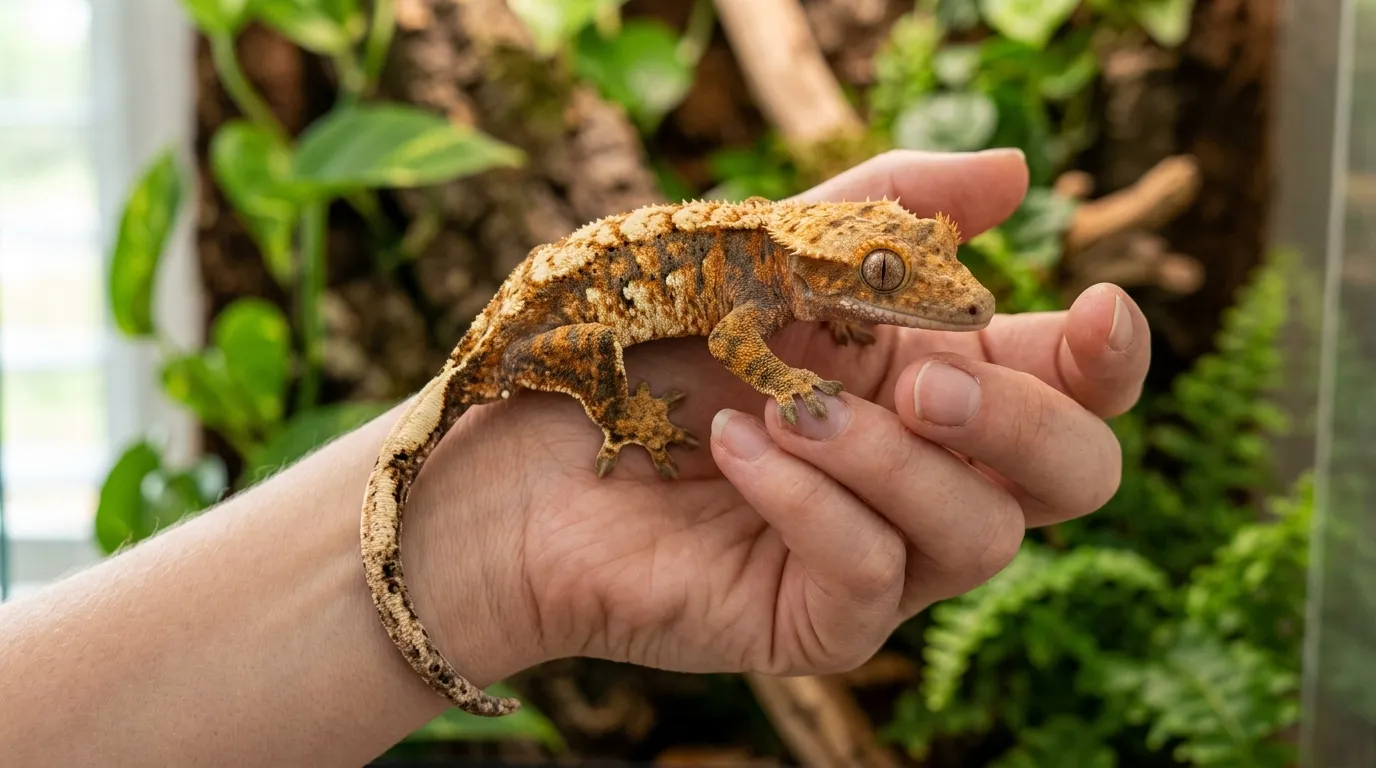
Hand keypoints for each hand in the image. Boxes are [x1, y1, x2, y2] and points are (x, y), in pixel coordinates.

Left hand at [408, 148, 1150, 687]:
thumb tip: (1017, 170)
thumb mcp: (764, 247)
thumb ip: (886, 210)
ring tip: (779, 406)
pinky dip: (809, 503)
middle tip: (923, 380)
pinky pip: (869, 576)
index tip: (1094, 307)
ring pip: (980, 534)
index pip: (1076, 385)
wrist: (517, 454)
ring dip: (886, 457)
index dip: (1113, 357)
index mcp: (932, 378)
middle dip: (1020, 421)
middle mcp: (925, 471)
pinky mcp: (816, 621)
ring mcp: (878, 555)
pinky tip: (732, 448)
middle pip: (1074, 477)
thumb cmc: (639, 341)